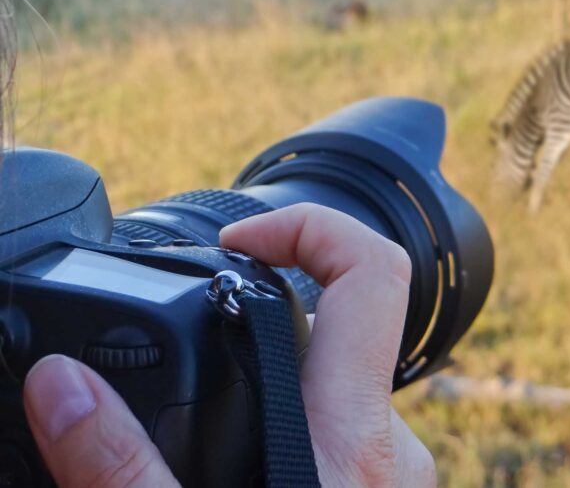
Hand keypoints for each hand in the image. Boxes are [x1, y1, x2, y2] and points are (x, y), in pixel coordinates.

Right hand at [23, 203, 436, 486]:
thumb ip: (119, 472)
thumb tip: (60, 383)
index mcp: (352, 440)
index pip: (373, 272)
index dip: (308, 225)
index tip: (238, 237)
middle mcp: (389, 450)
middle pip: (340, 334)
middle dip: (264, 325)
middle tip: (194, 337)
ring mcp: (391, 478)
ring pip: (334, 395)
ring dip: (272, 390)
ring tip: (203, 418)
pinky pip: (338, 440)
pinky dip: (290, 432)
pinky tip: (241, 467)